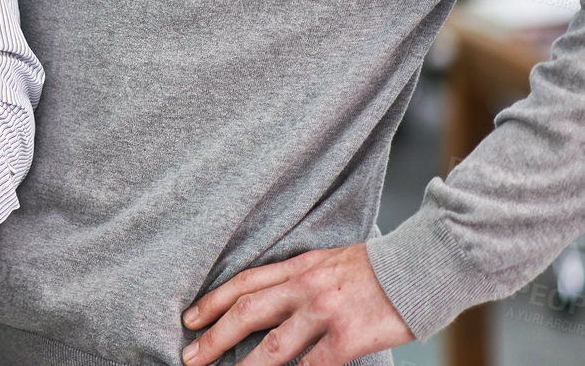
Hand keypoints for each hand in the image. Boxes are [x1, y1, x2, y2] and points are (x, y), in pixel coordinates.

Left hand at [180, 244, 412, 365]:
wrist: (427, 262)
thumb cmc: (382, 268)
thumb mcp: (331, 261)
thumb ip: (302, 278)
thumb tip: (275, 300)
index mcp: (300, 266)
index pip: (245, 282)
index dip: (213, 301)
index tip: (189, 318)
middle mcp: (306, 286)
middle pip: (247, 311)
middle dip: (214, 335)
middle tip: (189, 355)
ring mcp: (326, 311)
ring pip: (273, 344)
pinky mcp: (350, 336)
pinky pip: (313, 364)